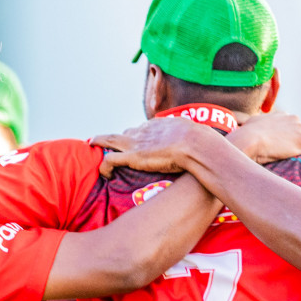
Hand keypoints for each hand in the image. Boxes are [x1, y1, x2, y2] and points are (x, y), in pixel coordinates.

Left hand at [91, 117, 215, 176]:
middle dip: (113, 137)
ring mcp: (137, 143)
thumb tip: (208, 144)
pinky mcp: (132, 156)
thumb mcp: (197, 135)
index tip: (133, 142)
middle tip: (100, 140)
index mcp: (160, 125)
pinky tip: (105, 174)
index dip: (136, 137)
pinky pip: (110, 160)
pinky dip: (104, 166)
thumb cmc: (202, 143)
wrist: (197, 145)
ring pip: (110, 140)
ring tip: (92, 145)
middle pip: (124, 133)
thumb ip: (194, 139)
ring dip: (100, 142)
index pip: (143, 129)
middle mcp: (145, 131)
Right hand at [226, 110, 300, 164]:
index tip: (282, 149)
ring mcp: (300, 129)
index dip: (287, 138)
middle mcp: (293, 118)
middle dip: (295, 143)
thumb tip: (248, 125)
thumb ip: (256, 123)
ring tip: (295, 162)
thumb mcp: (250, 123)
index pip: (291, 126)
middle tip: (287, 157)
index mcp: (281, 115)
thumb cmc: (244, 135)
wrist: (248, 140)